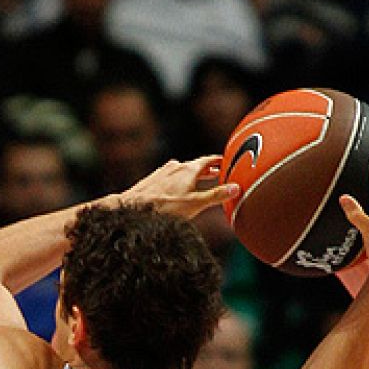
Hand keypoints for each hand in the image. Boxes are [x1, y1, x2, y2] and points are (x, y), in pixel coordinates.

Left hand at [120, 156, 238, 219]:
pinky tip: (177, 190)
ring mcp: (163, 172)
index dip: (219, 161)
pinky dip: (180, 181)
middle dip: (208, 170)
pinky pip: (171, 178)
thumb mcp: (195, 204)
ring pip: (182, 172)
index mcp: (189, 169)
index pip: (208, 160)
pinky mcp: (153, 180)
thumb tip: (236, 188)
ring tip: (201, 181)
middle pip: (196, 166)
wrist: (132, 208)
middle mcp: (175, 167)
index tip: (226, 161)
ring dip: (193, 176)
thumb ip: (216, 196)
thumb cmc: (165, 207)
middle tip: (218, 172)